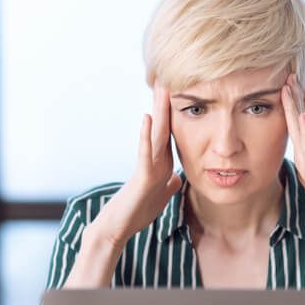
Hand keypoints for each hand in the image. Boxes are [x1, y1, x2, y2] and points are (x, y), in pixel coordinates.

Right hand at [86, 85, 182, 249]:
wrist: (119, 228)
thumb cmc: (136, 213)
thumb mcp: (160, 197)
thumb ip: (168, 185)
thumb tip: (177, 178)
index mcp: (161, 162)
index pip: (172, 132)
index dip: (178, 112)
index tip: (185, 90)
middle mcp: (154, 159)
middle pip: (163, 126)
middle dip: (168, 103)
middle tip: (172, 75)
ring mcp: (146, 166)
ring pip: (155, 133)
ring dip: (158, 110)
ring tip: (160, 87)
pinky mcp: (141, 177)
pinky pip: (145, 153)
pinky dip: (146, 136)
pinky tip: (147, 118)